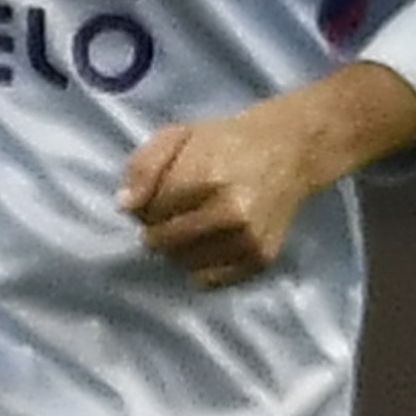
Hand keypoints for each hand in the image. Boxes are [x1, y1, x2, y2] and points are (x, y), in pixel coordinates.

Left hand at [118, 64, 415, 289]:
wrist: (290, 150)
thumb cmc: (226, 141)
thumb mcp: (178, 136)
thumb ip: (145, 166)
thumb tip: (125, 207)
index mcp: (207, 177)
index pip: (149, 213)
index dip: (146, 206)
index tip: (158, 197)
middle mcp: (231, 213)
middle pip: (163, 242)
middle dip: (158, 229)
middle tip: (174, 212)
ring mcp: (248, 239)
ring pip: (184, 263)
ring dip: (178, 249)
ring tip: (193, 225)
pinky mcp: (261, 259)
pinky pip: (210, 279)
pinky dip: (201, 265)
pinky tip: (208, 242)